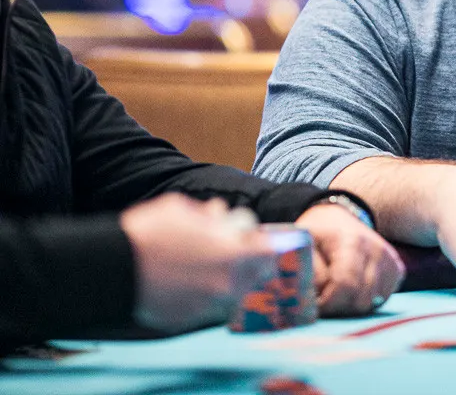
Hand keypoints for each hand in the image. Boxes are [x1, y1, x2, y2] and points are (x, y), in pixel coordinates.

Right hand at [119, 194, 274, 333]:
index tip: (250, 238)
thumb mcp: (183, 209)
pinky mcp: (188, 319)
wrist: (113, 268)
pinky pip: (208, 307)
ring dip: (226, 279)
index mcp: (233, 254)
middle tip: (230, 251)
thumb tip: (222, 215)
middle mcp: (227, 285)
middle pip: (255, 275)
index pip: (269, 252)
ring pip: (232, 293)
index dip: (260, 242)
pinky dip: (204, 295)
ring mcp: (208, 306)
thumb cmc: (150, 232)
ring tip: (203, 265)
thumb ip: (211, 215)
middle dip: (247, 261)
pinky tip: (186, 282)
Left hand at [295, 204, 403, 314]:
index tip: (315, 305)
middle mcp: (377, 250)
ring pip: (372, 303)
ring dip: (352, 306)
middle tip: (324, 300)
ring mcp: (390, 260)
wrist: (339, 218)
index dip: (327, 303)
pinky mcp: (397, 269)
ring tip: (337, 294)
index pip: (345, 285)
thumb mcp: (306, 245)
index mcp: (353, 242)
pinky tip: (353, 289)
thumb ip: (309, 272)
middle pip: (361, 299)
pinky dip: (366, 300)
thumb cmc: (319, 234)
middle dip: (339, 307)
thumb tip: (316, 299)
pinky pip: (383, 298)